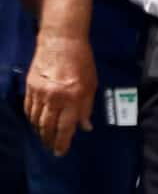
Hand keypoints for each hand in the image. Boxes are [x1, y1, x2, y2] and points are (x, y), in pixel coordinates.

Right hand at [24, 32, 95, 155]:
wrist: (61, 41)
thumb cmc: (82, 61)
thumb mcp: (91, 84)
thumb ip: (87, 107)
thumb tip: (85, 127)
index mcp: (73, 97)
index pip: (66, 127)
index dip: (63, 142)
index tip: (61, 152)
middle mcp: (55, 98)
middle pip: (48, 126)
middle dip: (49, 140)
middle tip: (52, 148)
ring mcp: (40, 93)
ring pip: (36, 120)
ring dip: (40, 132)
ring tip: (45, 139)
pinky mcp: (30, 87)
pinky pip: (29, 109)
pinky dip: (32, 119)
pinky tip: (36, 124)